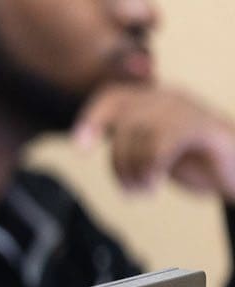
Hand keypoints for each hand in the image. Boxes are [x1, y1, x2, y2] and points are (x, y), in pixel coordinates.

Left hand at [72, 85, 234, 199]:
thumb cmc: (196, 161)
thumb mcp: (151, 149)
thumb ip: (125, 139)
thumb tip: (83, 140)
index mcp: (155, 99)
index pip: (112, 96)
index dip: (91, 119)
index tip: (81, 149)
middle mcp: (170, 97)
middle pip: (122, 121)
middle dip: (117, 161)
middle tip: (129, 189)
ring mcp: (189, 109)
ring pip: (139, 134)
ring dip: (133, 171)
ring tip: (143, 190)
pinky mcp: (204, 128)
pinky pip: (161, 144)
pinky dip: (150, 170)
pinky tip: (153, 185)